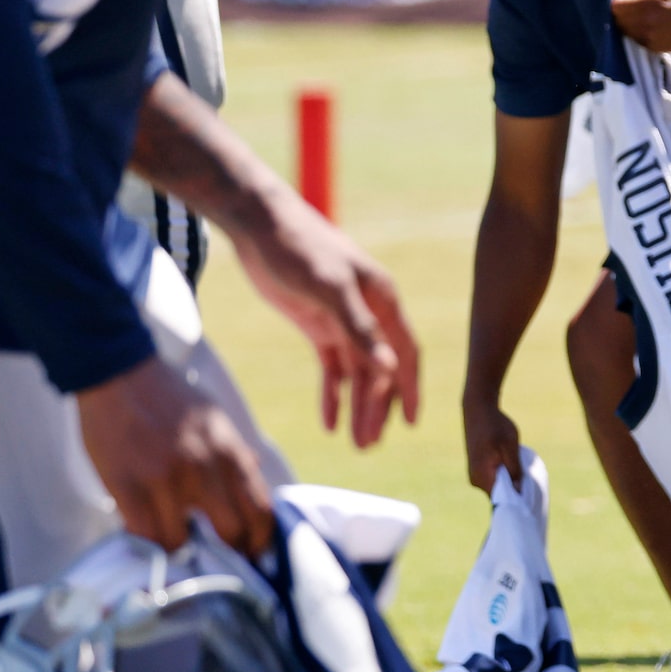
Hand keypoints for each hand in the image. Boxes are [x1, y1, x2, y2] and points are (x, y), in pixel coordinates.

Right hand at [77, 355, 274, 553]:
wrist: (119, 374)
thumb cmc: (169, 397)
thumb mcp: (215, 419)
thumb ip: (235, 452)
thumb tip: (255, 475)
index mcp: (230, 452)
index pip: (260, 510)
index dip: (260, 542)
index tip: (255, 557)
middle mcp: (204, 469)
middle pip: (231, 533)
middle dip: (228, 556)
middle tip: (220, 567)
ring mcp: (164, 479)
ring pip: (181, 542)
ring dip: (180, 551)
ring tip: (177, 549)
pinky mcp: (126, 486)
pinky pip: (143, 534)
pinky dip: (148, 545)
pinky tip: (148, 540)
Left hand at [224, 184, 421, 445]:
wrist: (259, 224)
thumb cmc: (299, 249)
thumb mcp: (330, 289)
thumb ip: (361, 329)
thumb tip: (391, 369)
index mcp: (383, 300)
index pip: (405, 353)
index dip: (410, 388)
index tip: (411, 424)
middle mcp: (370, 312)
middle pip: (381, 369)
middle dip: (378, 408)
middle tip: (369, 446)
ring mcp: (343, 319)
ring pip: (358, 372)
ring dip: (358, 407)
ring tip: (355, 443)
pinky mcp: (317, 324)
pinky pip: (331, 367)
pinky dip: (333, 394)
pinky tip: (329, 422)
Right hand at [464, 403, 525, 494]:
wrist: (478, 409)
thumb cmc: (495, 426)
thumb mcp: (510, 447)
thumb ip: (514, 471)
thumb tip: (519, 492)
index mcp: (482, 477)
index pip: (501, 500)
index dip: (516, 502)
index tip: (530, 502)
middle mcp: (475, 480)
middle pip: (499, 495)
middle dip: (515, 492)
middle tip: (532, 489)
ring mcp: (475, 474)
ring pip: (497, 486)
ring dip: (510, 482)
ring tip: (525, 477)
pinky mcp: (477, 468)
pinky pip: (493, 478)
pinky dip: (504, 476)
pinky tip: (515, 469)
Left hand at [609, 0, 670, 53]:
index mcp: (648, 1)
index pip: (616, 4)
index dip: (619, 0)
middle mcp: (647, 21)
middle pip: (619, 19)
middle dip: (624, 12)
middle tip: (639, 7)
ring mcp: (650, 36)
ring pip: (626, 31)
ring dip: (630, 24)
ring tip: (648, 17)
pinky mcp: (655, 48)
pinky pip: (637, 41)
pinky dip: (640, 34)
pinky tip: (654, 27)